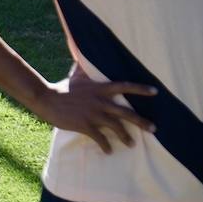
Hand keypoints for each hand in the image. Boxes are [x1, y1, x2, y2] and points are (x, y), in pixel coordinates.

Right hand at [33, 76, 156, 153]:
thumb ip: (85, 67)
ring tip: (132, 144)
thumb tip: (83, 50)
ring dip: (126, 137)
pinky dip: (106, 146)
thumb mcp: (77, 76)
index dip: (141, 89)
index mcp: (100, 89)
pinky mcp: (85, 125)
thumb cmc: (62, 87)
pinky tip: (109, 151)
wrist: (47, 99)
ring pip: (116, 127)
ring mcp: (93, 114)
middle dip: (141, 121)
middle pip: (126, 113)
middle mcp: (100, 101)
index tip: (155, 91)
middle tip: (154, 129)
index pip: (125, 86)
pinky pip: (100, 138)